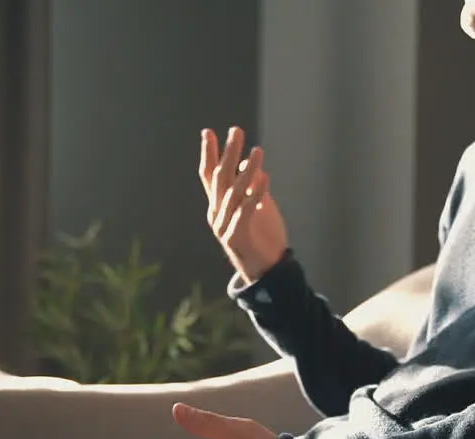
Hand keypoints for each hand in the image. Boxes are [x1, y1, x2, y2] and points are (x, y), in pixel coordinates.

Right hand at [200, 127, 288, 280]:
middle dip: (227, 152)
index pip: (210, 175)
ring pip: (234, 192)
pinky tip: (265, 178)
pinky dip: (255, 193)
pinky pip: (245, 210)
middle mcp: (217, 213)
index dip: (209, 154)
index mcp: (219, 206)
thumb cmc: (262, 238)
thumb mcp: (259, 206)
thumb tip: (251, 164)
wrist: (266, 271)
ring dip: (247, 170)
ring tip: (258, 151)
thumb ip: (253, 187)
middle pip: (220, 178)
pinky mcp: (236, 236)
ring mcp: (224, 225)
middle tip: (236, 131)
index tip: (208, 132)